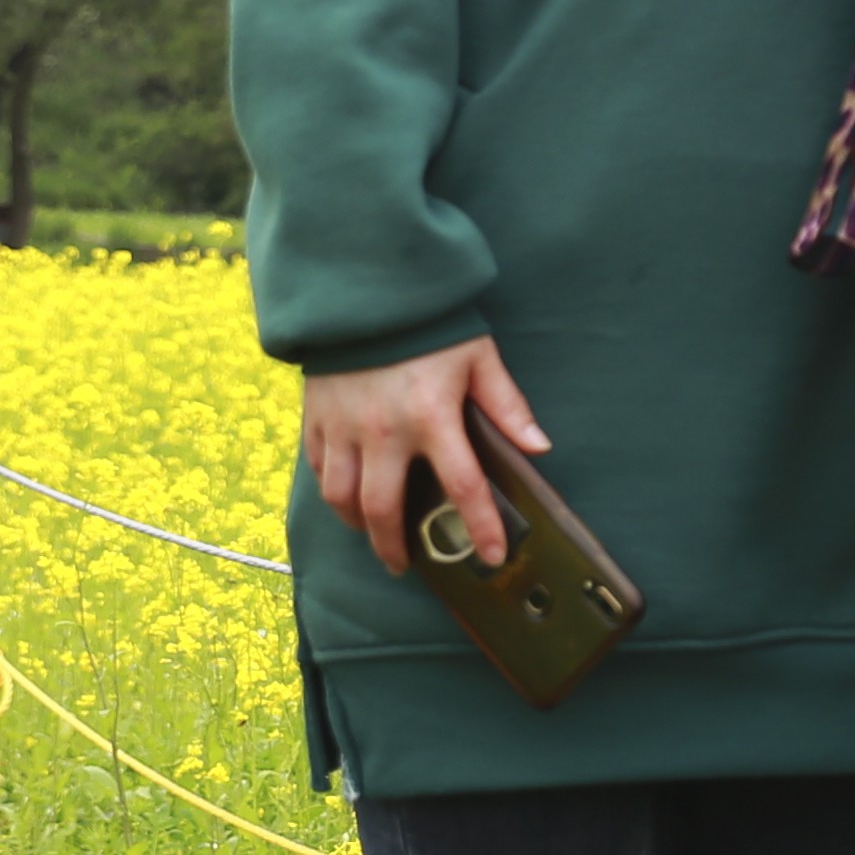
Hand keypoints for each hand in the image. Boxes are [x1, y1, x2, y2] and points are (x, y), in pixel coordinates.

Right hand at [299, 336, 545, 576]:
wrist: (365, 290)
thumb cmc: (429, 326)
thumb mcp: (478, 358)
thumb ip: (506, 406)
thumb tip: (538, 447)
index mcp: (432, 418)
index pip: (463, 488)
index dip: (480, 528)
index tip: (491, 556)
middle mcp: (383, 432)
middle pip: (384, 511)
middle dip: (395, 548)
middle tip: (404, 564)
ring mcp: (343, 428)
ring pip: (342, 498)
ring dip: (358, 526)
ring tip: (374, 536)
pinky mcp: (316, 418)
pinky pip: (318, 470)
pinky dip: (332, 491)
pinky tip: (347, 497)